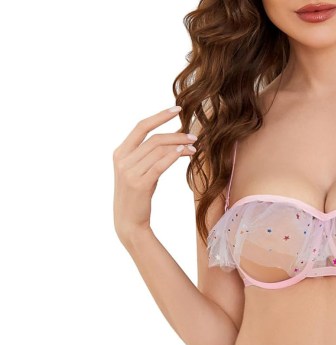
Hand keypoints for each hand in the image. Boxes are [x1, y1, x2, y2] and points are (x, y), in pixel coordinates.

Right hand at [113, 105, 196, 240]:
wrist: (129, 223)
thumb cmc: (138, 198)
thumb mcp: (140, 173)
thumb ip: (149, 157)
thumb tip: (173, 143)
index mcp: (120, 153)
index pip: (141, 126)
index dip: (159, 116)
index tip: (176, 109)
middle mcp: (123, 159)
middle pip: (154, 138)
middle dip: (176, 134)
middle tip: (194, 136)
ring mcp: (129, 171)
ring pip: (158, 150)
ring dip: (179, 146)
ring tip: (194, 148)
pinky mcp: (140, 184)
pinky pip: (159, 165)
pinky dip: (173, 156)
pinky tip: (184, 153)